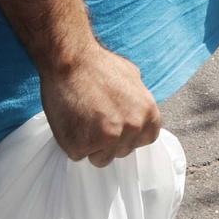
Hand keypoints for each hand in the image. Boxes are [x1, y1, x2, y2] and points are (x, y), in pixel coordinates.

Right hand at [40, 42, 162, 165]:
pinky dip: (72, 143)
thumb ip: (139, 101)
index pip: (145, 139)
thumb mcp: (133, 77)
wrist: (70, 61)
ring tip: (82, 120)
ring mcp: (108, 140)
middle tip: (95, 117)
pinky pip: (78, 155)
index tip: (117, 124)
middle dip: (110, 139)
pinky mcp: (82, 146)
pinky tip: (71, 122)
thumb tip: (139, 112)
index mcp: (148, 114)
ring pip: (101, 158)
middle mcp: (132, 128)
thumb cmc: (98, 66)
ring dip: (91, 145)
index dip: (130, 133)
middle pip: (123, 150)